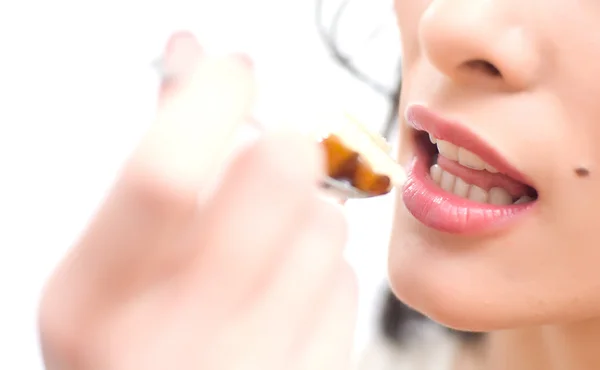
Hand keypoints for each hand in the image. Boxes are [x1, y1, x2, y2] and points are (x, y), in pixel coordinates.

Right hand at [39, 32, 356, 369]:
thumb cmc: (138, 331)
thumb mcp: (115, 263)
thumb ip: (152, 164)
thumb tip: (193, 66)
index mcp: (95, 302)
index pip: (164, 174)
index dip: (208, 103)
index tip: (232, 76)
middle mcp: (171, 344)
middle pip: (275, 183)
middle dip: (284, 143)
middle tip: (276, 147)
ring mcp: (251, 369)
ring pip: (326, 228)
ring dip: (306, 213)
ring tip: (270, 242)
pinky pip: (348, 283)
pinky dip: (324, 269)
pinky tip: (289, 292)